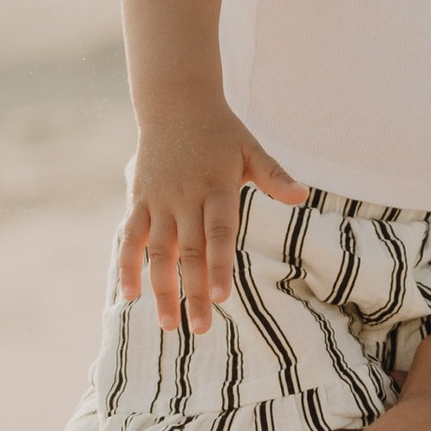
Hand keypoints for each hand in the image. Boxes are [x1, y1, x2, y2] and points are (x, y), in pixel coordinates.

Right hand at [119, 112, 308, 335]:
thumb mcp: (251, 148)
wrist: (175, 101)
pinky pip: (130, 237)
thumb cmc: (221, 131)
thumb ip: (274, 175)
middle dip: (194, 292)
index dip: (220, 265)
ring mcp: (159, 201)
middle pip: (189, 252)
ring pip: (158, 252)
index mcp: (216, 186)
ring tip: (169, 326)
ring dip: (161, 289)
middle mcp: (185, 197)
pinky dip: (128, 265)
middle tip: (200, 329)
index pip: (219, 232)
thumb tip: (302, 194)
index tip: (223, 297)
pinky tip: (131, 296)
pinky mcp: (138, 201)